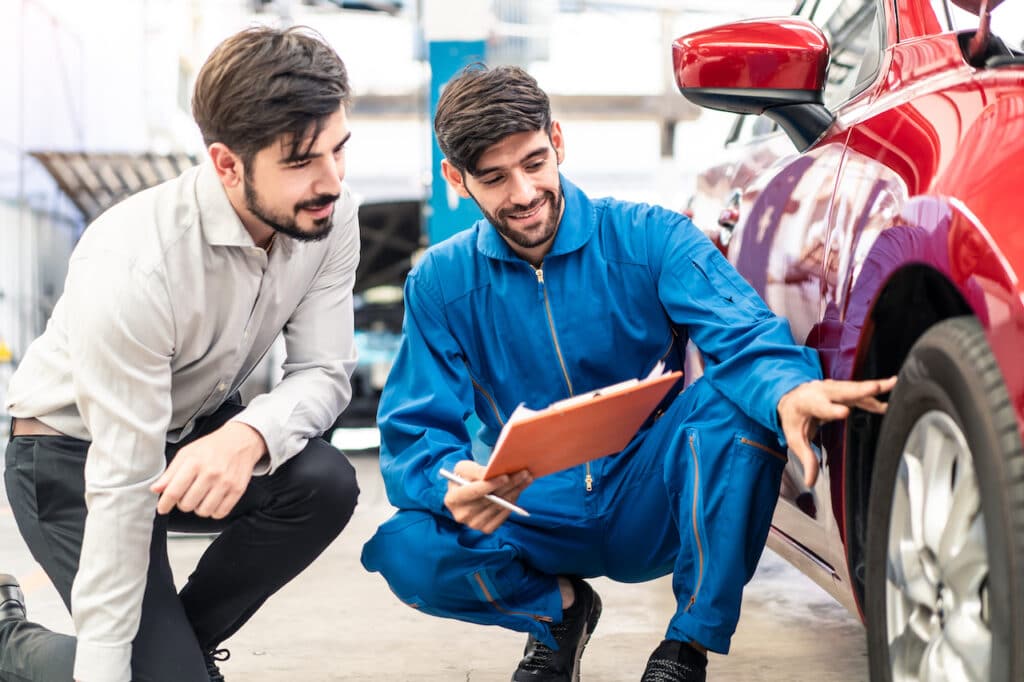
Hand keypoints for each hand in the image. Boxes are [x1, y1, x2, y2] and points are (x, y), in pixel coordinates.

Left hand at [151, 421, 265, 517]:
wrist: (240, 441)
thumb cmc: (212, 447)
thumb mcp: (187, 453)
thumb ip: (170, 472)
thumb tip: (156, 489)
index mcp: (194, 463)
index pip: (174, 491)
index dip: (164, 504)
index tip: (162, 508)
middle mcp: (210, 473)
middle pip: (187, 504)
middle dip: (183, 503)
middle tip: (187, 495)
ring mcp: (225, 483)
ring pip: (203, 511)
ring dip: (199, 508)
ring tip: (201, 497)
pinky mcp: (238, 490)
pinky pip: (220, 513)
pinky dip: (214, 511)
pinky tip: (213, 501)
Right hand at [443, 460, 531, 533]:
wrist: (465, 492)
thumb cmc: (465, 477)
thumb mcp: (464, 468)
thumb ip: (476, 470)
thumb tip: (490, 473)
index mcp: (452, 499)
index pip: (472, 492)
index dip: (489, 485)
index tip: (505, 476)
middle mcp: (462, 515)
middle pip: (490, 499)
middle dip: (509, 485)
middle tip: (524, 473)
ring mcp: (474, 524)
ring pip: (500, 506)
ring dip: (516, 491)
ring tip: (526, 478)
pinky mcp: (486, 529)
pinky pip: (503, 515)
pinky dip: (513, 502)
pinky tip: (520, 490)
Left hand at [777, 376, 896, 487]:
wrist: (791, 398)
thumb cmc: (794, 418)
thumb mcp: (795, 439)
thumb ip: (806, 458)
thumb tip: (811, 482)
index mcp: (807, 403)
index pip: (820, 408)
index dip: (832, 410)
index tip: (845, 412)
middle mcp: (821, 392)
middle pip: (842, 392)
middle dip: (860, 390)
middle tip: (876, 388)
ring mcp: (833, 389)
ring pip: (854, 388)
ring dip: (873, 387)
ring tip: (892, 384)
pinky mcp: (843, 390)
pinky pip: (859, 390)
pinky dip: (874, 391)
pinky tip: (891, 389)